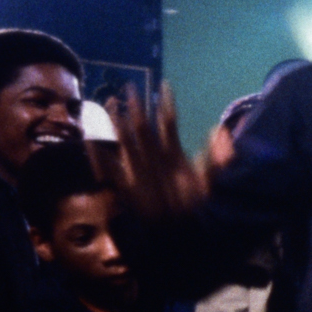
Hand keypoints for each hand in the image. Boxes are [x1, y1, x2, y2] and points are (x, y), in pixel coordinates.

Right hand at [96, 83, 208, 220]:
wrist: (181, 226)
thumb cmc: (194, 202)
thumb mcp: (209, 179)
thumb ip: (216, 157)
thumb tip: (221, 131)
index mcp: (172, 151)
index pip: (168, 122)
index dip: (167, 104)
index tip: (166, 85)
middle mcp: (153, 155)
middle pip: (143, 126)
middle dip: (137, 107)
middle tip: (130, 88)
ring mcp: (138, 167)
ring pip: (125, 139)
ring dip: (117, 122)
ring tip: (110, 102)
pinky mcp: (126, 184)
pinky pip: (109, 167)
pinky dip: (99, 155)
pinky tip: (91, 141)